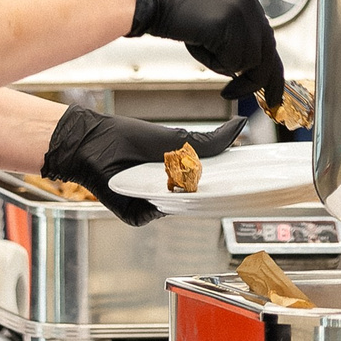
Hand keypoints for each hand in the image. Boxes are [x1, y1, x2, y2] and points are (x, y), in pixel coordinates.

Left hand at [41, 106, 245, 224]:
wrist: (92, 145)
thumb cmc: (130, 138)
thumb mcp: (175, 139)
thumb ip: (209, 140)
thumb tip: (240, 126)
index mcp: (180, 172)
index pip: (209, 181)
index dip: (227, 181)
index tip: (248, 178)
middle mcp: (169, 191)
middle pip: (197, 199)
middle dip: (212, 195)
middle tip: (230, 187)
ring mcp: (153, 204)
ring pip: (177, 209)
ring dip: (186, 201)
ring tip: (194, 185)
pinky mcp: (137, 214)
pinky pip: (154, 215)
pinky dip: (160, 206)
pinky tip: (163, 193)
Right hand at [119, 0, 285, 105]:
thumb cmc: (168, 6)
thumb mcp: (209, 13)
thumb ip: (231, 31)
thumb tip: (244, 65)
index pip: (266, 34)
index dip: (269, 65)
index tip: (271, 88)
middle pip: (266, 50)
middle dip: (259, 80)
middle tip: (255, 99)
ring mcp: (239, 8)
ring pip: (249, 60)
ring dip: (224, 65)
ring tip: (199, 46)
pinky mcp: (227, 22)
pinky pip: (232, 61)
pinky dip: (214, 63)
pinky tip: (195, 44)